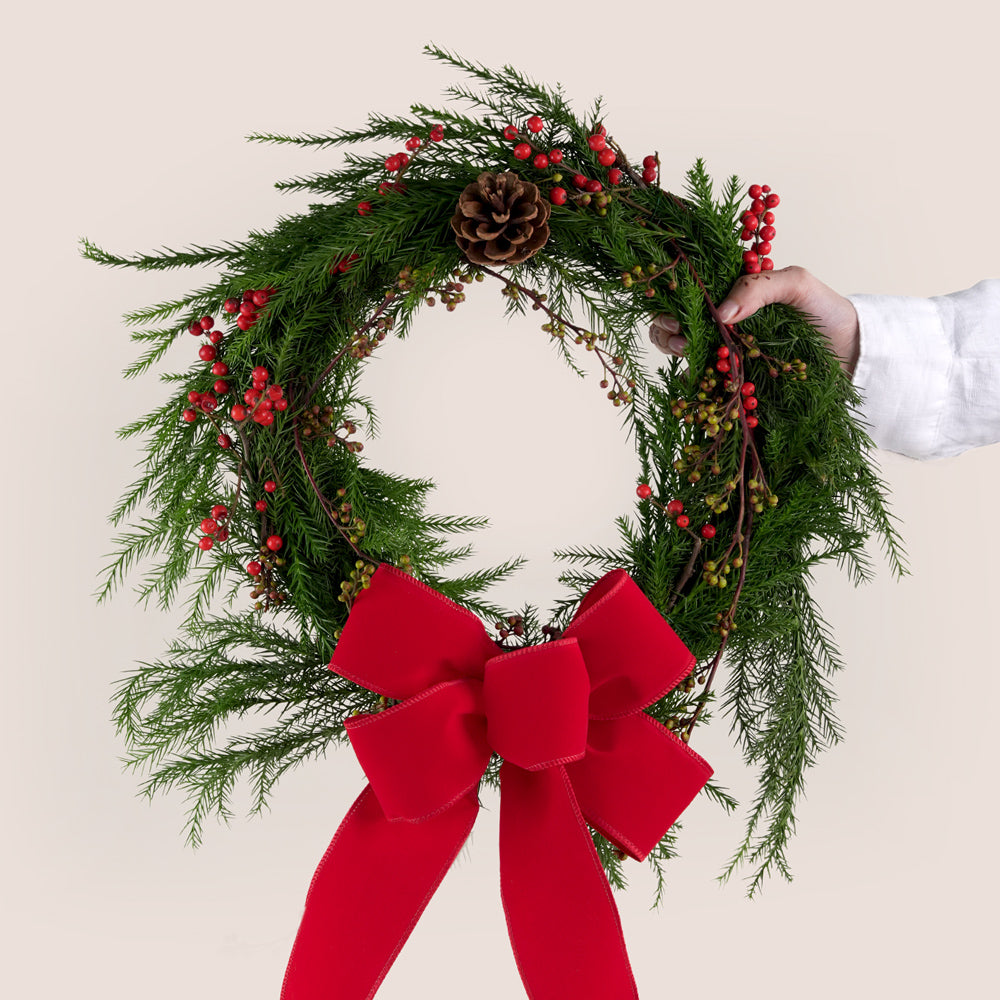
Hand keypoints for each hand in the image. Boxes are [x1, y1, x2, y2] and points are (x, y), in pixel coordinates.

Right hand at [648, 266, 860, 377]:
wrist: (850, 353)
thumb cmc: (825, 312)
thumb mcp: (797, 284)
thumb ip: (757, 287)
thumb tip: (719, 313)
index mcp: (732, 294)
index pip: (688, 291)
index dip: (671, 297)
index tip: (675, 309)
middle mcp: (721, 323)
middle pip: (674, 322)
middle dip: (664, 328)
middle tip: (679, 337)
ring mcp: (724, 352)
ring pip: (680, 350)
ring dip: (672, 350)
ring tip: (687, 354)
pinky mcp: (733, 381)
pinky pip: (702, 383)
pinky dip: (693, 383)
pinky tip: (700, 380)